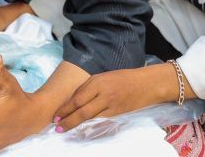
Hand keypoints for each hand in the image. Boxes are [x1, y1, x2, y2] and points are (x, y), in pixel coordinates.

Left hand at [53, 63, 192, 131]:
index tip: (56, 114)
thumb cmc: (124, 77)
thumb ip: (90, 86)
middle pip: (82, 110)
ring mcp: (111, 105)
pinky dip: (89, 124)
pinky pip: (100, 119)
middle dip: (67, 119)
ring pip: (90, 117)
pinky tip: (82, 127)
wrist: (147, 84)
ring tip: (64, 128)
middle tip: (56, 126)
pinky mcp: (118, 113)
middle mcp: (104, 93)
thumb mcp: (104, 76)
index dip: (66, 107)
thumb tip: (75, 98)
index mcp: (98, 81)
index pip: (78, 97)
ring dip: (76, 123)